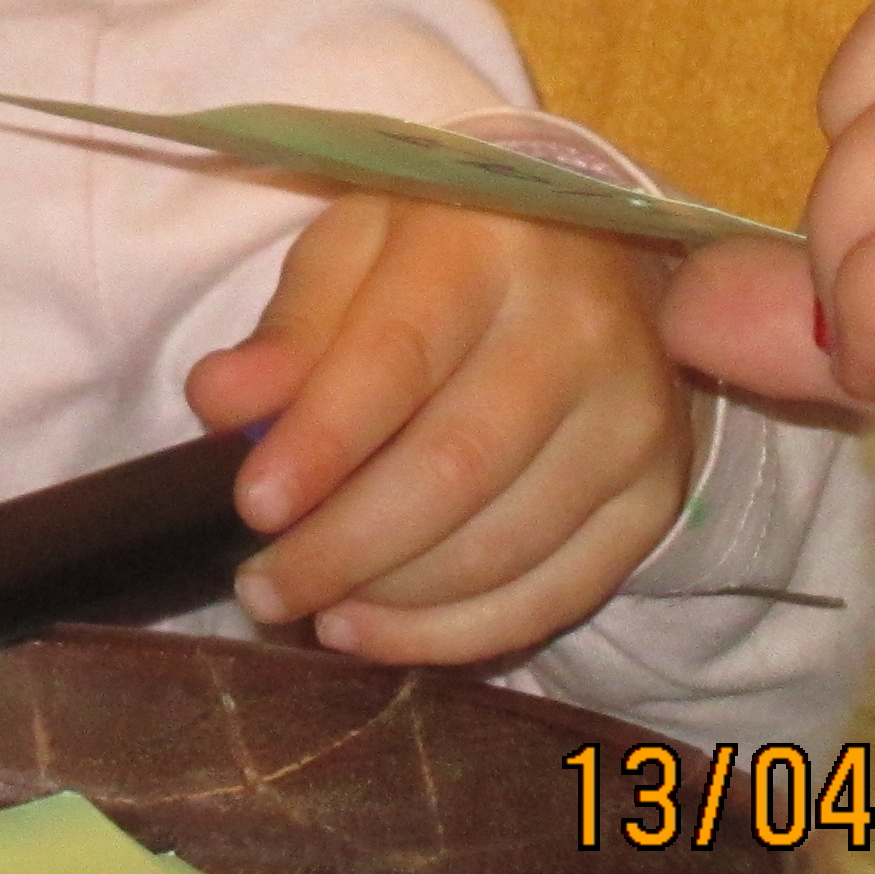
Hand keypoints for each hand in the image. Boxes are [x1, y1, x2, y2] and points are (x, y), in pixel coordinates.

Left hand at [187, 196, 697, 665]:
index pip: (398, 359)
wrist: (594, 258)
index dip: (323, 443)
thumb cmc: (442, 253)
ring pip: (503, 544)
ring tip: (309, 610)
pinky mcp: (655, 492)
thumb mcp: (351, 250)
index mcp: (486, 242)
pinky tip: (379, 632)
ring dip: (392, 600)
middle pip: (454, 468)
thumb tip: (218, 403)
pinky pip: (557, 591)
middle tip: (262, 588)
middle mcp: (578, 328)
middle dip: (344, 547)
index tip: (252, 507)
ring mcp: (631, 417)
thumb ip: (289, 329)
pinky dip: (458, 631)